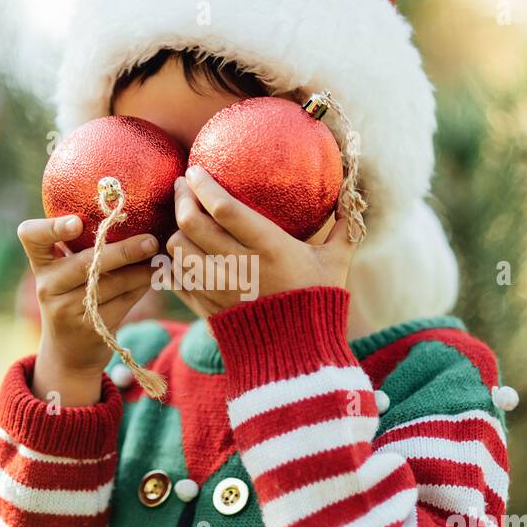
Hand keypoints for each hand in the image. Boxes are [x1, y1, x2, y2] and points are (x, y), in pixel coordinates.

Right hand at [17, 215, 157, 404]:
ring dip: (141, 270)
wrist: (69, 353)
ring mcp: (66, 309)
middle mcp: (48, 285)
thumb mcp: (65, 273)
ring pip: (112, 283)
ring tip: (159, 258)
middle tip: (150, 240)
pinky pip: (122, 301)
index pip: (31, 236)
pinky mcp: (90, 328)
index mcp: (41, 262)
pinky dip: (141, 286)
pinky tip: (154, 277)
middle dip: (124, 251)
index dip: (52, 227)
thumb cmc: (72, 296)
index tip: (77, 223)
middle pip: (87, 262)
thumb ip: (82, 247)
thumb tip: (135, 217)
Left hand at [167, 166, 354, 316]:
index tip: (196, 169)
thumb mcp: (336, 263)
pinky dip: (175, 261)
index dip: (204, 186)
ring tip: (182, 217)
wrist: (297, 357)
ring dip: (176, 230)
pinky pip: (178, 278)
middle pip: (192, 224)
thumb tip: (351, 193)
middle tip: (183, 184)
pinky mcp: (206, 308)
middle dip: (182, 198)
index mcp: (270, 249)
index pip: (225, 209)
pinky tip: (180, 250)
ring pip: (178, 250)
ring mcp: (218, 290)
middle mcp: (239, 268)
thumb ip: (344, 227)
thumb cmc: (317, 302)